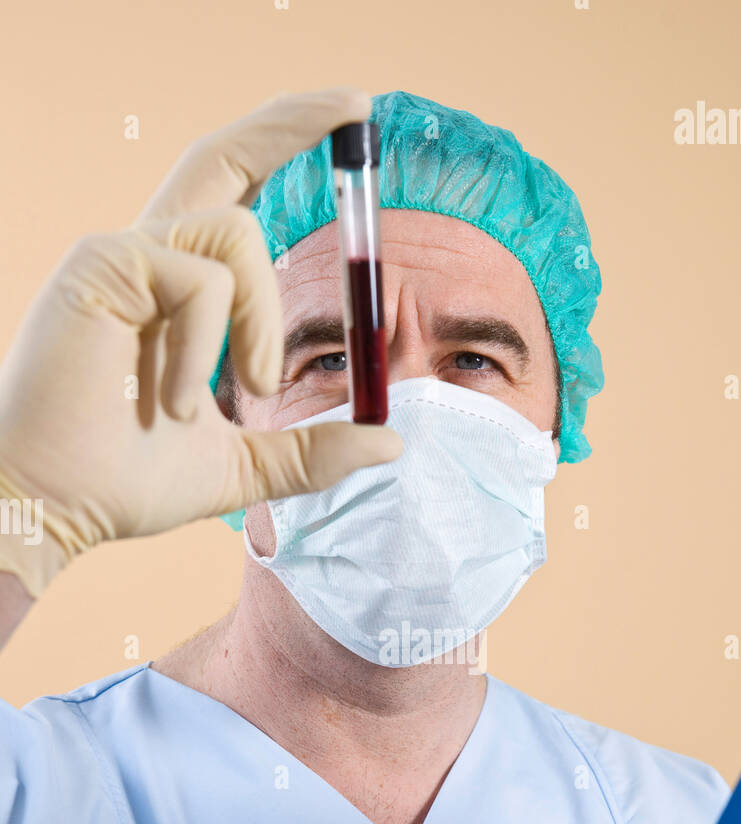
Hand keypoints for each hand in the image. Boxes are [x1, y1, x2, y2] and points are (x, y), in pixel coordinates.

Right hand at [0, 88, 400, 596]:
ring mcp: (122, 255)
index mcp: (175, 288)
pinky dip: (209, 349)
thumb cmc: (127, 481)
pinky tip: (178, 405)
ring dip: (261, 317)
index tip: (347, 120)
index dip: (282, 148)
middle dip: (293, 121)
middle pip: (224, 155)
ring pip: (237, 231)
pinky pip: (201, 283)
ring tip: (244, 391)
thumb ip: (310, 452)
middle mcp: (148, 256)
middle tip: (360, 104)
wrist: (57, 507)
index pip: (232, 195)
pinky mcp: (102, 267)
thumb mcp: (243, 466)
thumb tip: (388, 442)